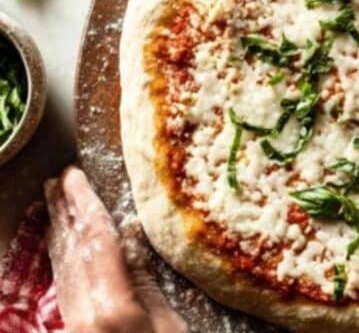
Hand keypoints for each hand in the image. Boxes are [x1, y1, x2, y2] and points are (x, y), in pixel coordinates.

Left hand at [44, 166, 187, 332]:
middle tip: (57, 180)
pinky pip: (63, 284)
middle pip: (72, 251)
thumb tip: (132, 240)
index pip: (96, 243)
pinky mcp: (73, 327)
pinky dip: (62, 257)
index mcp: (111, 305)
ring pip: (63, 267)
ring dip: (59, 231)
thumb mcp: (169, 323)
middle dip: (64, 212)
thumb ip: (146, 282)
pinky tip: (61, 243)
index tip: (75, 176)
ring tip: (53, 202)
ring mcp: (73, 321)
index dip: (85, 205)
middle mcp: (82, 311)